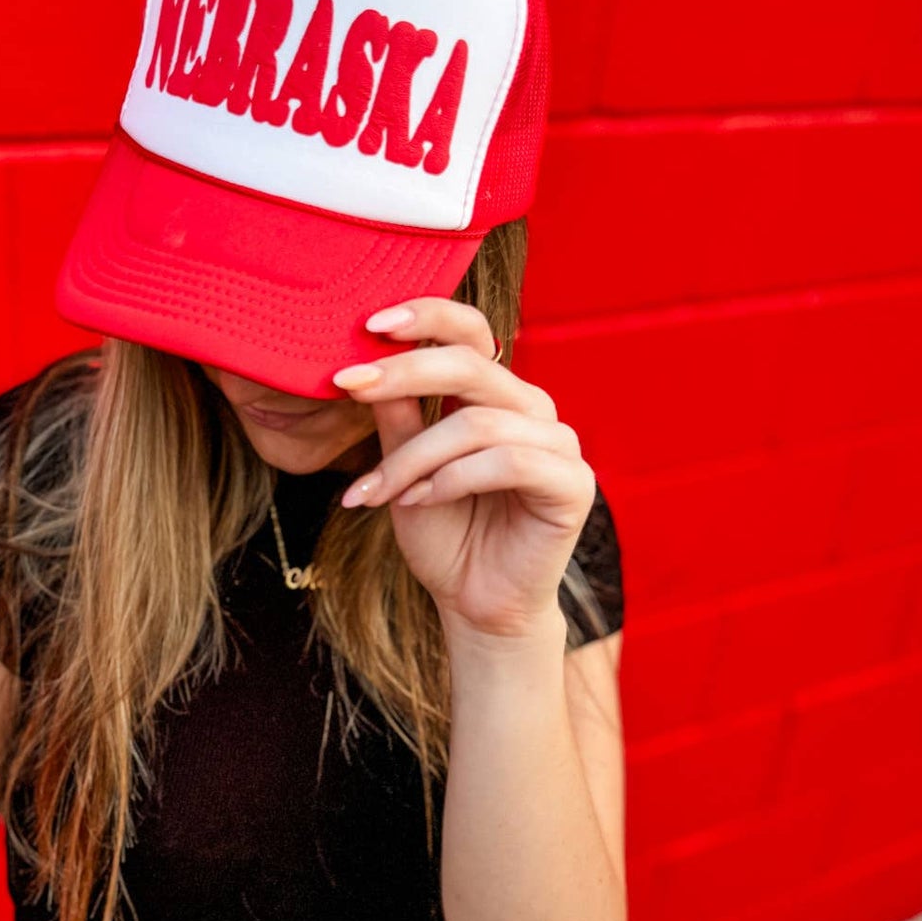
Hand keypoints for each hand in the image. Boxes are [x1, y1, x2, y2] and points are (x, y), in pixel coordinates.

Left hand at [332, 298, 593, 641]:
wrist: (475, 604)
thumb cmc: (444, 534)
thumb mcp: (404, 468)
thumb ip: (395, 417)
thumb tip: (362, 361)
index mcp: (496, 395)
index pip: (470, 332)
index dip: (426, 316)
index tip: (368, 323)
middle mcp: (531, 409)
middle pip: (470, 364)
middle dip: (403, 372)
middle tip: (348, 384)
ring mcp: (558, 444)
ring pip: (476, 422)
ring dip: (414, 456)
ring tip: (378, 490)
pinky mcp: (573, 484)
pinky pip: (508, 462)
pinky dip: (453, 479)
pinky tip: (420, 501)